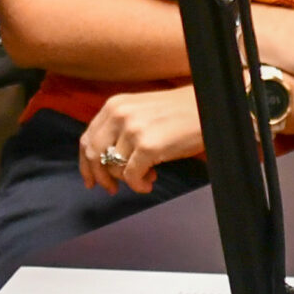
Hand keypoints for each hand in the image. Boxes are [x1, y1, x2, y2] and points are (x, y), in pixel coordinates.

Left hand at [80, 85, 204, 195]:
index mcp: (114, 105)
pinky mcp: (148, 146)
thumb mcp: (141, 111)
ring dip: (127, 180)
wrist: (208, 107)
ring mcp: (133, 130)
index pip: (87, 139)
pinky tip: (149, 183)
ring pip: (113, 168)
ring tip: (145, 178)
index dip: (86, 165)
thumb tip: (106, 160)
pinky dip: (138, 185)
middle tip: (111, 189)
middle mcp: (119, 115)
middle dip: (101, 177)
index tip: (90, 180)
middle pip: (93, 156)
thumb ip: (119, 128)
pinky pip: (132, 177)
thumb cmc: (179, 112)